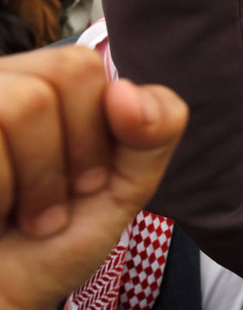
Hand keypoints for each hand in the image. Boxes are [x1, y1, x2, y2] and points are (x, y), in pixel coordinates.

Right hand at [0, 48, 186, 309]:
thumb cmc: (54, 244)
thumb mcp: (125, 187)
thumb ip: (155, 131)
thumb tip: (124, 90)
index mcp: (37, 83)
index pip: (82, 65)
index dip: (96, 133)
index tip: (83, 183)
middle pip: (62, 72)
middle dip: (71, 155)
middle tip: (49, 203)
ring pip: (21, 105)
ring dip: (35, 183)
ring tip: (20, 214)